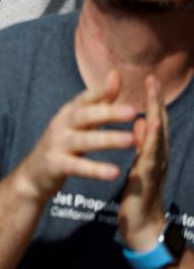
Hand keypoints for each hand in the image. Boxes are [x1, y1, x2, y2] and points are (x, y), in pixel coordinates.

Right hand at [13, 70, 135, 202]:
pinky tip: (114, 172)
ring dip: (107, 139)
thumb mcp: (79, 120)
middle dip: (107, 112)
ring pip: (83, 140)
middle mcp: (61, 124)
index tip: (118, 78)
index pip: (85, 98)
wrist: (34, 172)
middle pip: (84, 115)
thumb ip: (99, 100)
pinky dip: (95, 169)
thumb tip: (115, 74)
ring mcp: (57, 144)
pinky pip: (77, 167)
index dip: (100, 89)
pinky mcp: (55, 164)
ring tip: (130, 140)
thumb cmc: (64, 143)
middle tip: (132, 111)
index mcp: (69, 112)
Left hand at [118, 76, 169, 252]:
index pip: (154, 119)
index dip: (153, 100)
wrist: (141, 223)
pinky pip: (150, 156)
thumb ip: (142, 142)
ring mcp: (155, 166)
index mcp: (153, 150)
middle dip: (157, 101)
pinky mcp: (148, 178)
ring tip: (153, 93)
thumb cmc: (140, 191)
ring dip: (157, 114)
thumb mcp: (140, 162)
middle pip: (160, 123)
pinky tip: (149, 124)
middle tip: (153, 78)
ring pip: (158, 137)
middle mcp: (159, 155)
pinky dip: (151, 139)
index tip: (149, 78)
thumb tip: (142, 120)